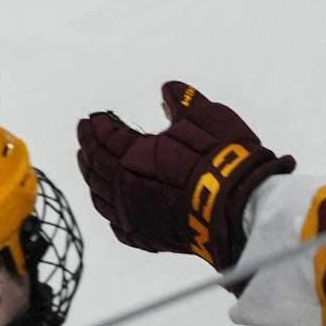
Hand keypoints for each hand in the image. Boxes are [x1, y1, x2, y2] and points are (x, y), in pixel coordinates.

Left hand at [75, 81, 294, 268]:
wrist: (239, 205)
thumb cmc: (221, 158)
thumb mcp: (204, 116)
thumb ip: (182, 101)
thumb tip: (169, 89)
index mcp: (131, 156)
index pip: (104, 138)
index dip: (97, 126)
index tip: (93, 118)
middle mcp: (123, 186)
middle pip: (96, 165)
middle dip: (89, 147)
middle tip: (85, 136)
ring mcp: (132, 214)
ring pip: (101, 195)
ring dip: (93, 177)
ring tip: (90, 164)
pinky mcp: (146, 236)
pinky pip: (118, 223)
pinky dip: (110, 208)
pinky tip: (111, 203)